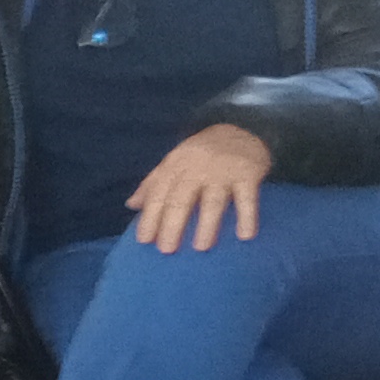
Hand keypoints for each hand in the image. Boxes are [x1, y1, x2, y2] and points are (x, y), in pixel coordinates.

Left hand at [127, 124, 270, 251]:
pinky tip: (245, 235)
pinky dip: (247, 216)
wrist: (241, 129)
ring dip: (207, 225)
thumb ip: (153, 183)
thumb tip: (131, 205)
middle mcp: (196, 168)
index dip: (150, 217)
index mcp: (175, 165)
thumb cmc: (200, 154)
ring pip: (213, 200)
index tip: (144, 240)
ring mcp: (223, 171)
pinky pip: (247, 197)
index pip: (159, 194)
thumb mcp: (174, 162)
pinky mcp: (248, 173)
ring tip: (201, 247)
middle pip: (181, 199)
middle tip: (167, 250)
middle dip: (172, 224)